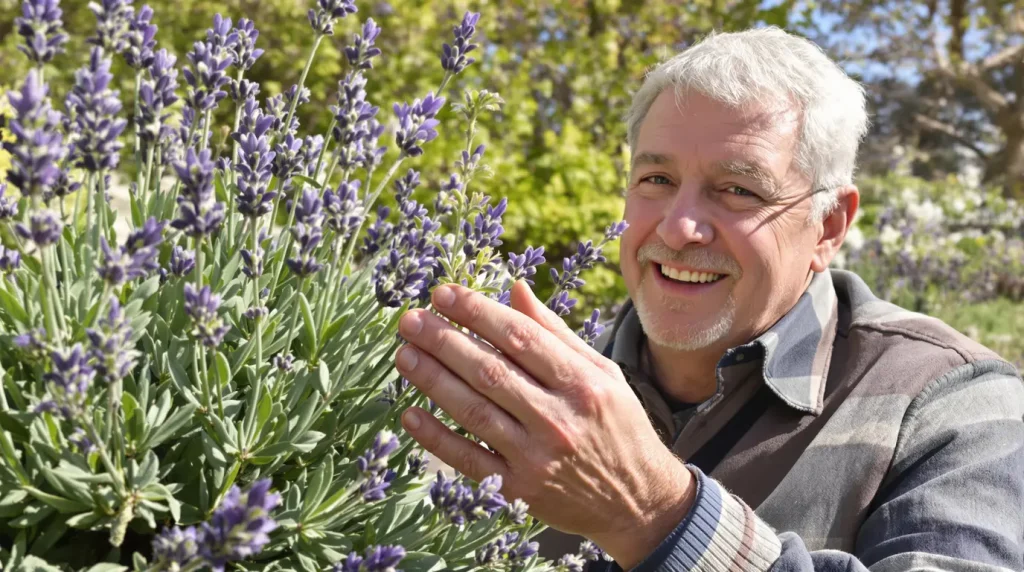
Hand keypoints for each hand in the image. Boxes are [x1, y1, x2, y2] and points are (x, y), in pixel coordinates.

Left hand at [395, 281, 695, 567]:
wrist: (639, 501)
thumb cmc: (619, 427)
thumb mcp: (602, 373)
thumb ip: (555, 332)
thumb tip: (515, 287)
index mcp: (582, 383)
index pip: (520, 337)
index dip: (477, 312)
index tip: (443, 294)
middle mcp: (559, 418)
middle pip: (490, 371)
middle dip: (444, 341)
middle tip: (409, 320)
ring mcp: (537, 457)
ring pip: (474, 411)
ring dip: (433, 381)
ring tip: (404, 354)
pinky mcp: (519, 490)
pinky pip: (469, 460)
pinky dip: (437, 437)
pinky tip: (410, 414)